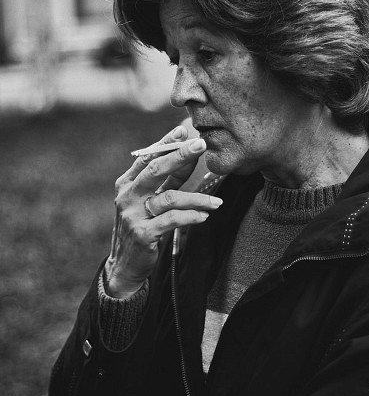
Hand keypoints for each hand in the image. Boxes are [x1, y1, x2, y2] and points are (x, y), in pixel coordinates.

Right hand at [105, 126, 222, 297]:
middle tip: (201, 144)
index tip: (183, 130)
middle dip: (180, 155)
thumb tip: (188, 157)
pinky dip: (191, 216)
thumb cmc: (141, 226)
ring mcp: (132, 215)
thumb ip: (166, 181)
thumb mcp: (149, 201)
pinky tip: (204, 216)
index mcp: (127, 183)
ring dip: (197, 198)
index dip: (165, 143)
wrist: (125, 265)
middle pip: (155, 169)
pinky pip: (172, 220)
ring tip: (217, 202)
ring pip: (169, 197)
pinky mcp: (142, 234)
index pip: (146, 157)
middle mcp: (127, 196)